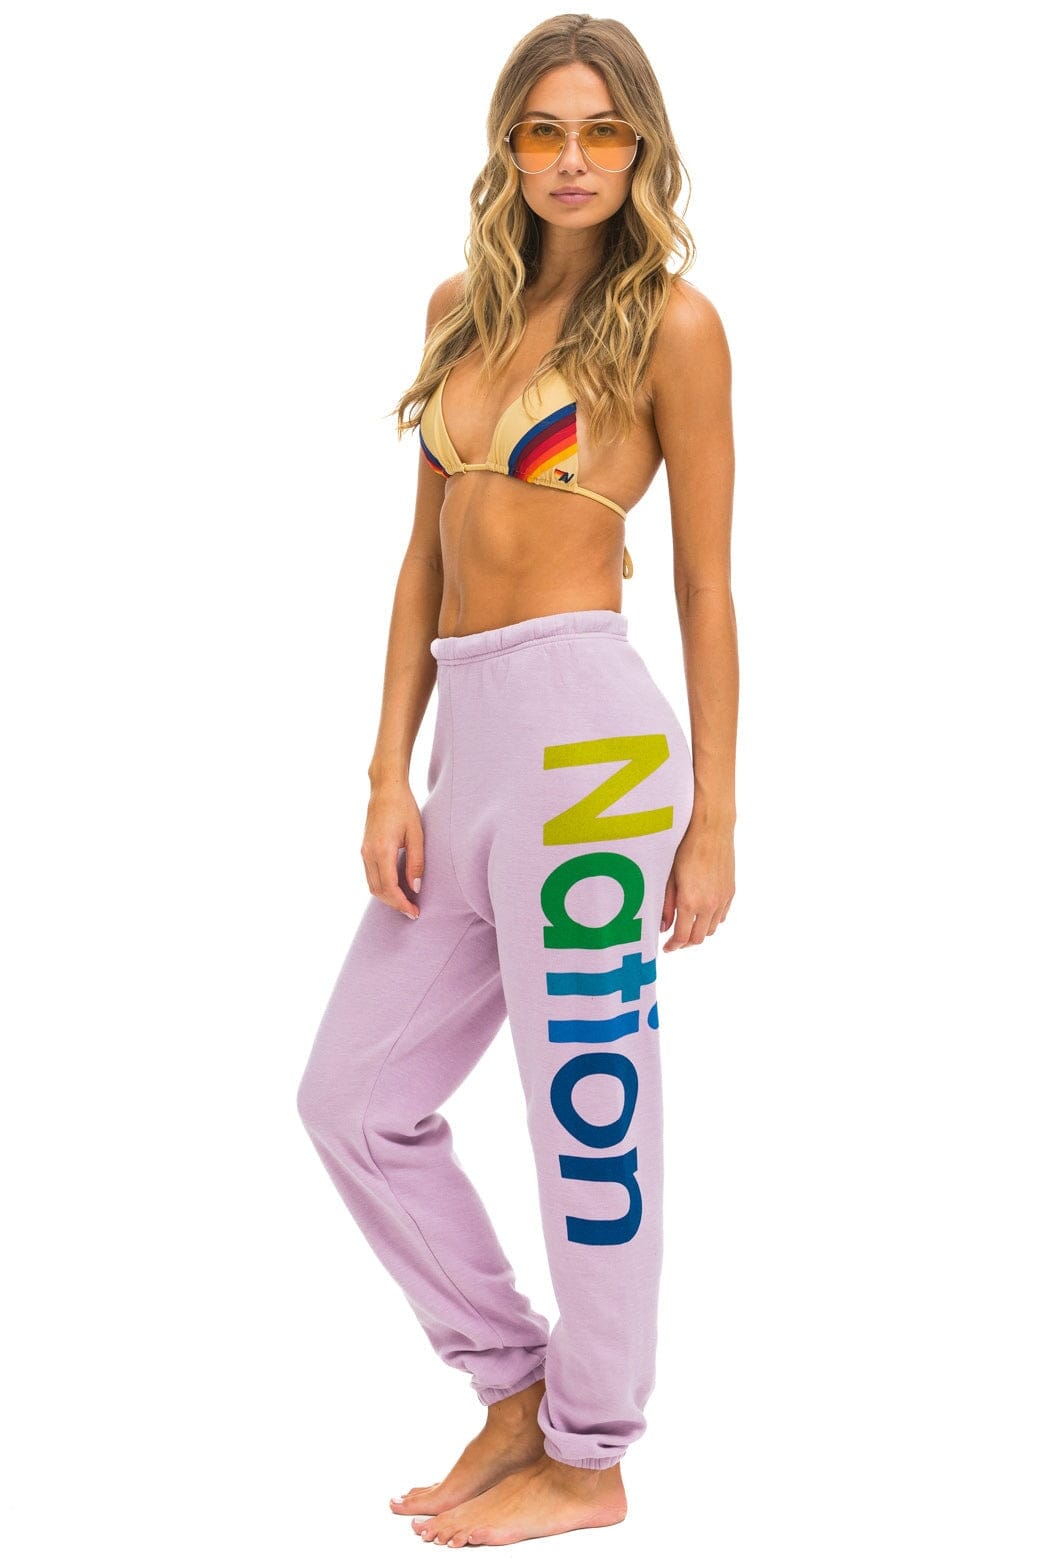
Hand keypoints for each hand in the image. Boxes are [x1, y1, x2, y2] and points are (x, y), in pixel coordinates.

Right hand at [361, 780, 424, 919]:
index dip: (401, 903)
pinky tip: (397, 887)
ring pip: (372, 885)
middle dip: (395, 904)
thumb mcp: (416, 835)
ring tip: (406, 902)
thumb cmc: (404, 808)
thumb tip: (416, 888)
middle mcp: (369, 853)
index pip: (389, 887)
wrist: (385, 789)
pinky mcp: (364, 849)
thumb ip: (416, 863)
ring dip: (388, 897)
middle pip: (378, 891)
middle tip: (413, 911)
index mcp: (382, 850)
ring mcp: (364, 851)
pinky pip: (370, 875)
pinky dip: (382, 886)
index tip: (414, 912)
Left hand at [659, 821, 734, 949]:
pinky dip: (712, 921)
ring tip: (688, 928)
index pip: (683, 937)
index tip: (667, 948)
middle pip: (699, 938)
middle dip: (686, 943)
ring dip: (699, 933)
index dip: (674, 946)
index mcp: (690, 902)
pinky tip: (702, 914)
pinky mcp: (730, 892)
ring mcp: (722, 899)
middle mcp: (709, 905)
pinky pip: (722, 916)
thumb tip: (664, 927)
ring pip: (712, 929)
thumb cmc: (685, 849)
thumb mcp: (669, 877)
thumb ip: (666, 905)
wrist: (711, 830)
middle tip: (675, 941)